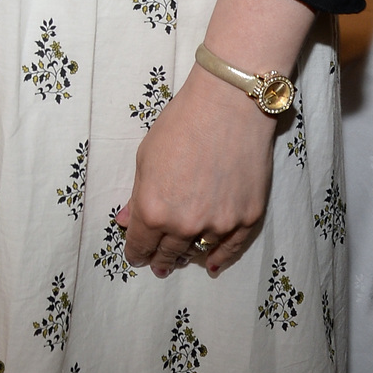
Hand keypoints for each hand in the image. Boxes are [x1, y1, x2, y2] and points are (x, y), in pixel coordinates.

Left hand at [118, 66, 275, 277]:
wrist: (228, 106)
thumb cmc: (181, 123)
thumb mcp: (146, 157)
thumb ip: (136, 196)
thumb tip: (126, 223)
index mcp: (153, 209)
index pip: (140, 245)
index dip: (136, 253)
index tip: (135, 256)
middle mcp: (185, 225)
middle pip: (169, 253)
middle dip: (160, 259)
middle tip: (158, 265)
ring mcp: (219, 225)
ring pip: (198, 251)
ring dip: (187, 256)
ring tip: (181, 259)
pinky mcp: (247, 219)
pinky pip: (230, 249)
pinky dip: (219, 260)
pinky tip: (210, 266)